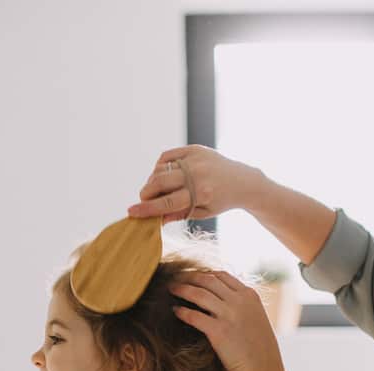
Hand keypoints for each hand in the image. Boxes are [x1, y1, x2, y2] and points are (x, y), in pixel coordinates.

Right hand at [128, 145, 265, 223]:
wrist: (243, 181)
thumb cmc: (221, 201)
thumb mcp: (203, 213)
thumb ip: (178, 214)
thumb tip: (155, 219)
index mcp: (201, 194)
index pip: (167, 202)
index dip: (147, 208)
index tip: (131, 212)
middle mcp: (197, 174)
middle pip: (160, 182)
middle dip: (146, 193)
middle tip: (144, 200)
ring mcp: (195, 158)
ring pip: (160, 169)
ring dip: (153, 181)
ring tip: (158, 190)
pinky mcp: (194, 149)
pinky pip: (166, 156)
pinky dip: (160, 166)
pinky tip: (165, 175)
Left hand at [169, 271, 286, 370]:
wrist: (264, 370)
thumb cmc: (260, 349)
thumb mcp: (257, 318)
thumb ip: (242, 306)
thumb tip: (223, 301)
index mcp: (250, 296)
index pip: (222, 276)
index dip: (204, 273)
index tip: (193, 277)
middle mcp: (239, 301)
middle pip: (208, 280)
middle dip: (189, 277)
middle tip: (177, 278)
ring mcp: (228, 315)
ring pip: (199, 293)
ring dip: (182, 289)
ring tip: (171, 289)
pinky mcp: (218, 331)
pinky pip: (194, 316)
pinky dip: (182, 312)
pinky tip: (175, 311)